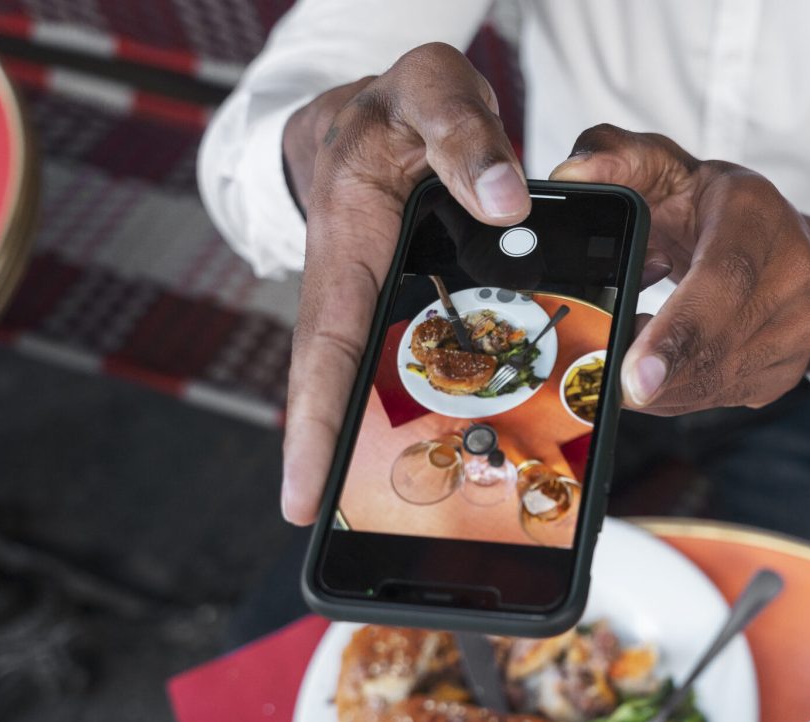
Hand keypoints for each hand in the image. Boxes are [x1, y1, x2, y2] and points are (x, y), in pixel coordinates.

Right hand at [279, 43, 529, 524]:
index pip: (327, 346)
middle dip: (337, 467)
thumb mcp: (432, 92)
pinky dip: (430, 415)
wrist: (379, 110)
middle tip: (349, 540)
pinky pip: (410, 373)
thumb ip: (464, 135)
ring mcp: (373, 310)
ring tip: (411, 527)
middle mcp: (351, 288)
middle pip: (341, 391)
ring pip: (377, 391)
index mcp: (348, 241)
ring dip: (386, 455)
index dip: (312, 427)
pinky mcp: (400, 318)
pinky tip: (465, 457)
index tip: (302, 499)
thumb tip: (507, 201)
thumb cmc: (403, 104)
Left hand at [551, 125, 809, 413]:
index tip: (634, 375)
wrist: (783, 240)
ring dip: (662, 388)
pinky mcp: (788, 368)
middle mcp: (793, 272)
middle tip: (606, 388)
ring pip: (718, 382)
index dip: (678, 332)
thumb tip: (570, 176)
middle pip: (720, 346)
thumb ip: (613, 159)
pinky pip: (722, 397)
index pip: (723, 280)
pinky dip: (679, 394)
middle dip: (658, 378)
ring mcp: (799, 327)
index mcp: (757, 215)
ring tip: (627, 361)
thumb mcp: (663, 166)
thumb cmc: (710, 205)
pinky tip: (659, 369)